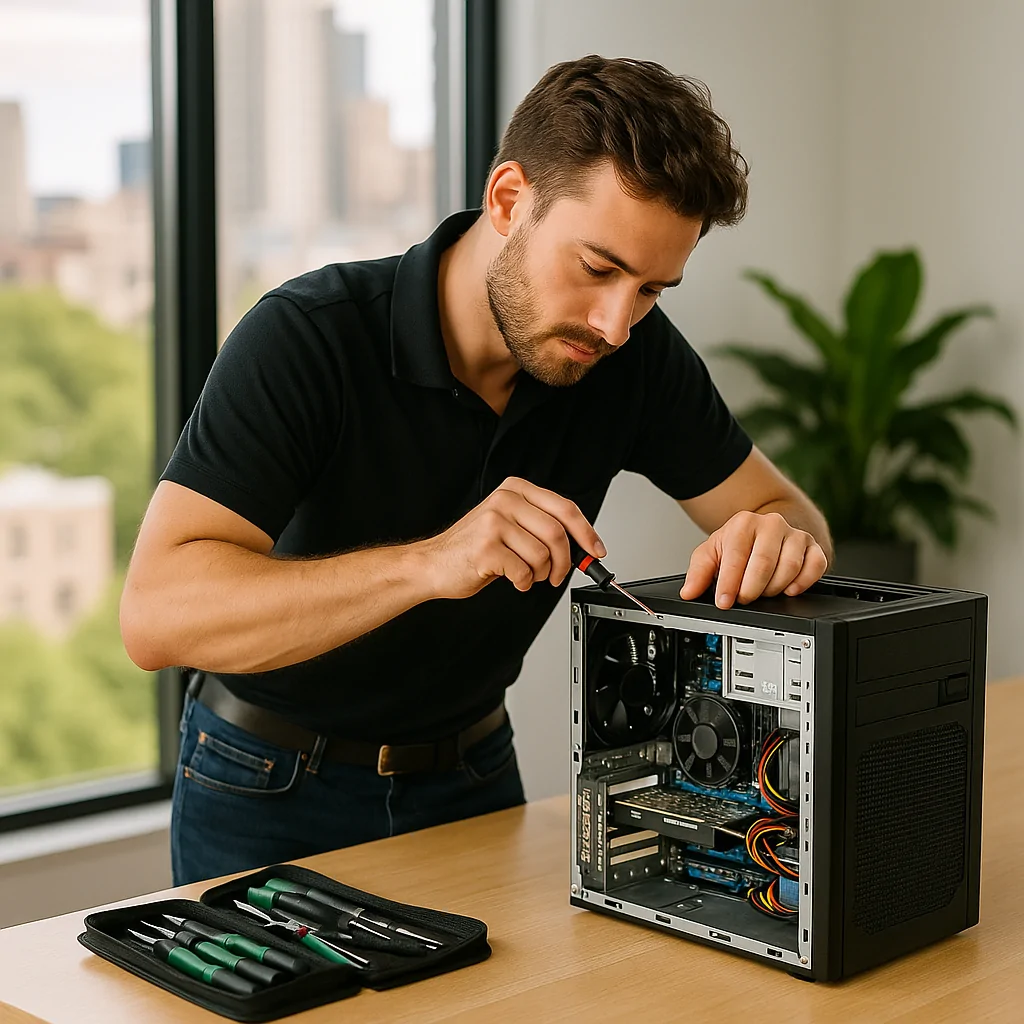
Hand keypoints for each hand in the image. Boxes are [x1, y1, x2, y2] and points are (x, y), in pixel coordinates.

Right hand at [416, 477, 605, 599]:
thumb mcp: (509, 523)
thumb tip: (584, 545)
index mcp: (515, 490)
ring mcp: (493, 523)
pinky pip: (524, 572)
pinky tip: (512, 579)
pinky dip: (524, 583)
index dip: (587, 533)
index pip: (565, 508)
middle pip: (557, 534)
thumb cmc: (473, 546)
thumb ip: (542, 526)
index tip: (596, 551)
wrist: (433, 563)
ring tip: (526, 574)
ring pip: (542, 555)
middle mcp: (504, 501)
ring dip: (541, 574)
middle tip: (558, 575)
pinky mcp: (486, 548)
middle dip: (565, 562)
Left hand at [679, 510, 827, 608]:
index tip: (724, 602)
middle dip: (751, 588)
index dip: (729, 583)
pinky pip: (815, 567)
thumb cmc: (738, 543)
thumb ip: (698, 572)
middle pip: (764, 564)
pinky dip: (803, 583)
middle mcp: (771, 525)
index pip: (736, 556)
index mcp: (744, 524)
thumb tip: (688, 592)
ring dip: (774, 588)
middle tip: (744, 598)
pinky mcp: (814, 547)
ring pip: (789, 567)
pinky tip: (789, 589)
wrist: (766, 529)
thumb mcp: (712, 553)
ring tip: (762, 591)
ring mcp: (795, 535)